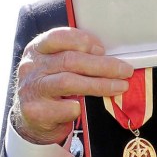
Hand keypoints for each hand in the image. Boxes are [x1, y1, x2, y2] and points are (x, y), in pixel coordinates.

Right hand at [12, 27, 132, 144]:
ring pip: (69, 82)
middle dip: (103, 65)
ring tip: (120, 86)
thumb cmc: (53, 88)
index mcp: (38, 49)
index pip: (58, 37)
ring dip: (99, 84)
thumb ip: (78, 59)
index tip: (103, 49)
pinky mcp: (35, 111)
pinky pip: (65, 108)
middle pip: (69, 60)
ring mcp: (31, 89)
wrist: (31, 119)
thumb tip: (114, 60)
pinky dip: (79, 108)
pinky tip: (85, 108)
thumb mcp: (59, 67)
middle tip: (125, 70)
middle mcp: (31, 66)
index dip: (83, 40)